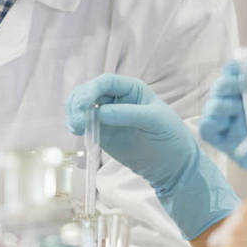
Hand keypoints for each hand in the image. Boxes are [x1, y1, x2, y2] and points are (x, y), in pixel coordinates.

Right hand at [65, 74, 238, 239]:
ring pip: (81, 107)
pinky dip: (76, 125)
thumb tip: (100, 112)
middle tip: (77, 120)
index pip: (105, 82)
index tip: (84, 105)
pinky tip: (77, 131)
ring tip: (76, 127)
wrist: (172, 164)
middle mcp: (116, 98)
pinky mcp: (102, 133)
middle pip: (88, 92)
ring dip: (73, 113)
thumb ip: (129, 114)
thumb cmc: (170, 136)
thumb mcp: (155, 121)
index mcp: (131, 89)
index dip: (91, 90)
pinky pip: (83, 124)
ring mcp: (107, 116)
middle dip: (78, 102)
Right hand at [199, 59, 246, 212]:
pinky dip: (209, 124)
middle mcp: (243, 107)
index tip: (240, 73)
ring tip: (235, 108)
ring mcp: (235, 126)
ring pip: (210, 109)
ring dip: (217, 105)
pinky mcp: (230, 146)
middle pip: (220, 90)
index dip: (232, 70)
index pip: (235, 74)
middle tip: (239, 89)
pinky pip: (208, 132)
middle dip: (224, 86)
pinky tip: (223, 123)